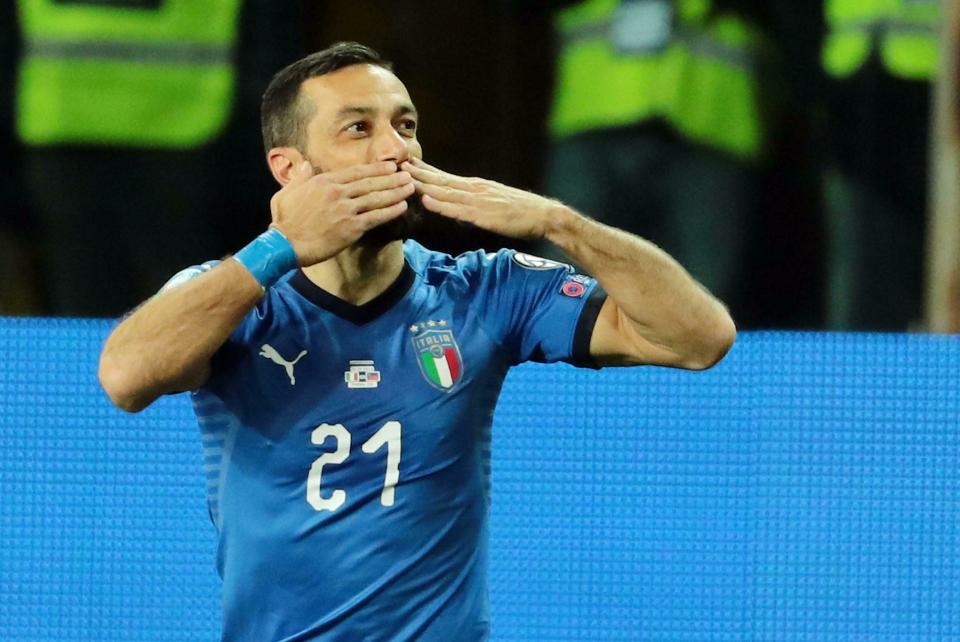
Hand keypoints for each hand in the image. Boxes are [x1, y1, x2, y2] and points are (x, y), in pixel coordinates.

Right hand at [269, 161, 414, 265]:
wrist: (285, 245)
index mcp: (324, 181)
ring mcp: (346, 210)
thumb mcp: (286, 193)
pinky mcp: (351, 228)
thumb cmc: (283, 221)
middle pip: (371, 182)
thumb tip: (304, 165)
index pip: (356, 172)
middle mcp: (337, 192)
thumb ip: (299, 178)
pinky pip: (376, 217)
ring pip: (376, 197)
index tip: (390, 166)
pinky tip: (402, 207)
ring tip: (411, 188)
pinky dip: (391, 211)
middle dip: (392, 178)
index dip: (376, 169)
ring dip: (396, 192)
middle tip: (408, 174)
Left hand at [401, 158, 563, 239]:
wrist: (544, 215)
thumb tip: (457, 208)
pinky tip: (427, 200)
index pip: (445, 177)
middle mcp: (475, 189)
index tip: (406, 164)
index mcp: (476, 187)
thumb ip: (474, 204)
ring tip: (405, 178)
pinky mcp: (484, 214)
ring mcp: (479, 201)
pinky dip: (442, 204)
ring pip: (446, 191)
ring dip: (424, 184)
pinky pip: (458, 209)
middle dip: (418, 172)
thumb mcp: (493, 204)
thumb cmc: (521, 213)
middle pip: (441, 180)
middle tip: (396, 164)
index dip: (424, 170)